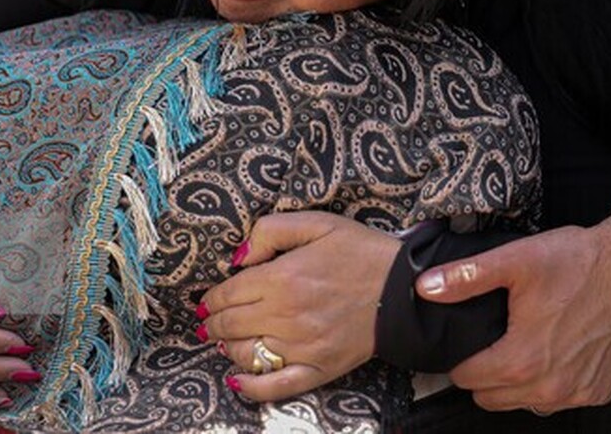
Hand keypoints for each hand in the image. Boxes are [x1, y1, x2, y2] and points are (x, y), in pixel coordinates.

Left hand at [198, 211, 400, 400]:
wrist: (404, 289)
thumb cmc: (360, 252)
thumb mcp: (317, 223)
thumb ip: (270, 231)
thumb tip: (237, 258)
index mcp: (282, 278)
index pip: (229, 293)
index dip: (211, 298)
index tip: (206, 301)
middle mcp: (287, 315)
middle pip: (231, 323)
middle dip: (213, 322)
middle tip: (208, 321)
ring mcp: (302, 346)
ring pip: (245, 353)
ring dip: (226, 347)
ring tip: (223, 339)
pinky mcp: (318, 368)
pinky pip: (275, 386)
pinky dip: (250, 386)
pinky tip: (237, 379)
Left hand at [415, 199, 610, 413]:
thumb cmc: (578, 260)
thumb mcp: (515, 260)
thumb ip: (464, 278)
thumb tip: (424, 288)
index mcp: (524, 360)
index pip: (469, 380)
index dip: (460, 360)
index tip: (465, 342)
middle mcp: (551, 387)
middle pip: (492, 399)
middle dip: (484, 374)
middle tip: (489, 341)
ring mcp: (579, 393)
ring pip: (525, 403)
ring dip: (515, 382)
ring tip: (517, 344)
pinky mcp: (601, 390)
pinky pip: (559, 400)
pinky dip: (548, 383)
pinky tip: (550, 352)